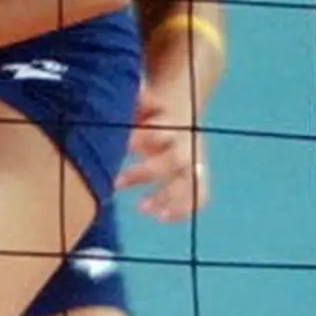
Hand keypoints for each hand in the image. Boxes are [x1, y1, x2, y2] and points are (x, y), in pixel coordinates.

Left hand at [116, 77, 209, 222]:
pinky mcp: (198, 177)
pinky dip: (183, 208)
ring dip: (166, 196)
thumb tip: (120, 97)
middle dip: (144, 173)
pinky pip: (199, 196)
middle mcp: (185, 144)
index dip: (142, 138)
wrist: (181, 116)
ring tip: (141, 208)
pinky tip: (161, 218)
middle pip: (172, 160)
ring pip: (188, 182)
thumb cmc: (150, 113)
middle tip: (116, 182)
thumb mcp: (141, 104)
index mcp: (170, 124)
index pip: (159, 131)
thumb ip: (132, 102)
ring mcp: (194, 162)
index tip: (122, 146)